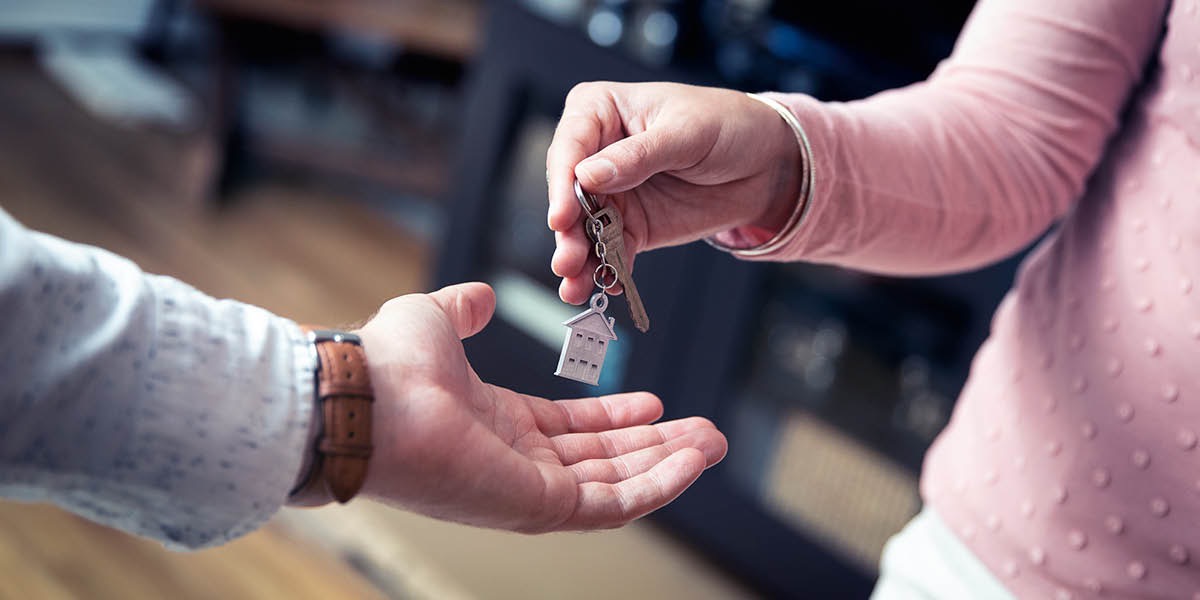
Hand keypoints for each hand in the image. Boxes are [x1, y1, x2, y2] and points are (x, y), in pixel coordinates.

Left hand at [356, 282, 726, 531]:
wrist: (369, 396)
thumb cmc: (389, 362)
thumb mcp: (436, 319)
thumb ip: (464, 310)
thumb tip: (480, 297)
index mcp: (495, 422)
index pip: (569, 428)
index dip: (614, 418)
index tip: (653, 402)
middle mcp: (514, 462)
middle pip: (602, 460)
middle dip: (656, 446)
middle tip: (703, 432)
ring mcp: (527, 489)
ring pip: (615, 485)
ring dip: (667, 464)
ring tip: (711, 445)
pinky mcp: (538, 505)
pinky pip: (612, 503)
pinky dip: (657, 484)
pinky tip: (691, 463)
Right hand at [547, 82, 801, 303]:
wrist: (766, 162)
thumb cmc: (726, 124)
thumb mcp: (686, 132)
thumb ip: (638, 156)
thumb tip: (588, 176)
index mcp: (600, 110)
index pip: (569, 147)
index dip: (561, 185)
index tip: (561, 218)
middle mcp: (596, 152)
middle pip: (568, 194)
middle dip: (567, 231)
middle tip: (567, 260)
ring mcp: (611, 192)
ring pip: (583, 228)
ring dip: (578, 258)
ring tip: (576, 286)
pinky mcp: (630, 225)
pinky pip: (610, 250)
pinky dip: (607, 270)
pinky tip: (606, 286)